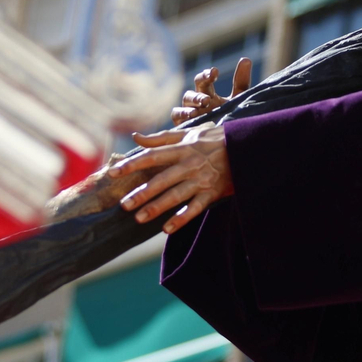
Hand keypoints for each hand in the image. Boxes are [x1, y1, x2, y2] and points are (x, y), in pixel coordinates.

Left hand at [108, 122, 232, 234]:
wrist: (246, 147)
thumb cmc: (214, 139)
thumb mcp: (189, 133)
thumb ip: (161, 137)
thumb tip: (137, 137)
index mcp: (182, 148)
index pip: (152, 156)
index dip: (132, 164)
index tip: (114, 172)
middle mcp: (190, 164)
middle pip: (162, 180)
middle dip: (142, 193)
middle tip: (124, 204)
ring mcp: (201, 180)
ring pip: (176, 196)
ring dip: (157, 207)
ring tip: (139, 218)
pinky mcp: (212, 193)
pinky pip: (195, 208)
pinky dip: (181, 219)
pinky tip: (167, 229)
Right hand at [170, 58, 251, 125]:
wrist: (230, 141)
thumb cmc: (232, 116)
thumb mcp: (238, 98)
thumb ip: (241, 80)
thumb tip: (245, 59)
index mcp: (208, 93)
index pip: (203, 79)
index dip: (206, 74)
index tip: (215, 72)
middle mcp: (196, 102)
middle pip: (192, 91)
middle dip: (199, 91)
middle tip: (207, 98)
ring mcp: (189, 113)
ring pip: (184, 102)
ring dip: (191, 103)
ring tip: (200, 107)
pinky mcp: (184, 126)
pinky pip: (177, 117)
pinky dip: (182, 115)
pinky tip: (191, 116)